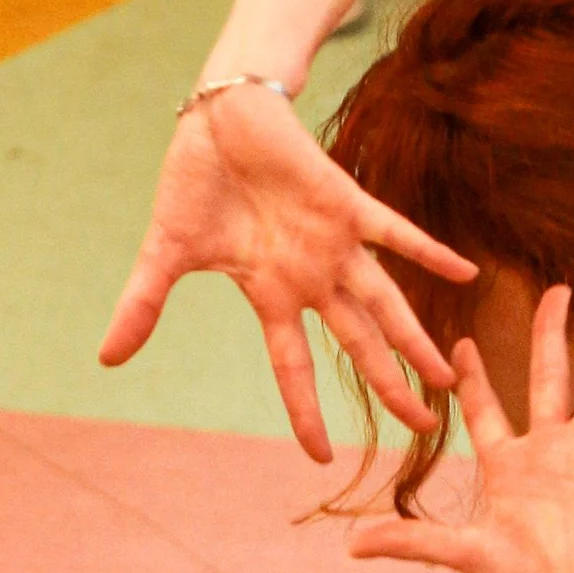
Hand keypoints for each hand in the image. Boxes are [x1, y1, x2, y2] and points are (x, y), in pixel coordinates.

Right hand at [99, 81, 474, 461]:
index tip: (321, 458)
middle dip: (391, 387)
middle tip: (426, 427)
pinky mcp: (345, 202)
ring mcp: (333, 243)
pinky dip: (429, 252)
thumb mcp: (166, 252)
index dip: (306, 413)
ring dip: (415, 341)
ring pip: (384, 304)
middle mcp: (311, 278)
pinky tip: (466, 274)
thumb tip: (107, 358)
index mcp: (273, 296)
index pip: (292, 369)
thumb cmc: (196, 179)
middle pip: (359, 346)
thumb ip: (144, 305)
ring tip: (449, 377)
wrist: (216, 114)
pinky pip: (397, 232)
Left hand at [349, 287, 573, 572]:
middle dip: (552, 331)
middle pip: (548, 375)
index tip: (460, 341)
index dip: (472, 378)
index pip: (484, 409)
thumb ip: (414, 542)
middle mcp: (549, 452)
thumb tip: (352, 547)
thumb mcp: (467, 558)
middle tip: (557, 289)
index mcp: (508, 467)